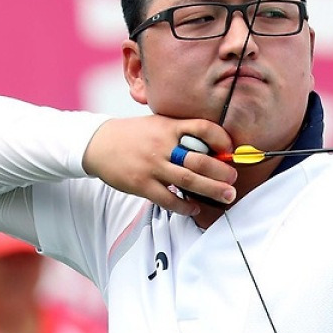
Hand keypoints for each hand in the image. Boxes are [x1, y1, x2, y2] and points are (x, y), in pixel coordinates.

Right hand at [82, 116, 238, 215]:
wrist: (98, 144)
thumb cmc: (135, 135)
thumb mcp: (159, 124)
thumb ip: (182, 132)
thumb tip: (214, 147)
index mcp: (169, 127)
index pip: (203, 128)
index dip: (222, 139)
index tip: (231, 149)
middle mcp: (162, 145)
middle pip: (200, 159)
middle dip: (222, 171)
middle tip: (234, 179)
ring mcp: (152, 165)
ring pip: (188, 180)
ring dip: (212, 189)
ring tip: (227, 195)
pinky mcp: (141, 184)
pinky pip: (168, 198)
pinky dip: (184, 205)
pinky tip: (194, 208)